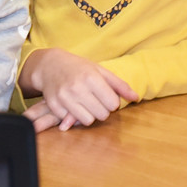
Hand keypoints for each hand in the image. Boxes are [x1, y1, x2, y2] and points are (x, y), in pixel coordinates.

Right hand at [21, 48, 138, 129]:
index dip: (112, 102)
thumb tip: (136, 98)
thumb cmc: (79, 67)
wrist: (50, 65)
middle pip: (102, 114)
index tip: (106, 96)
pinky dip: (74, 117)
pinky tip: (73, 106)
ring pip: (87, 121)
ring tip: (86, 104)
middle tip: (97, 101)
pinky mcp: (54, 106)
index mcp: (92, 78)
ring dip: (90, 115)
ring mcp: (64, 98)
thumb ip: (120, 85)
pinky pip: (71, 121)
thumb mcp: (101, 71)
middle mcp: (77, 88)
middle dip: (102, 110)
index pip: (113, 104)